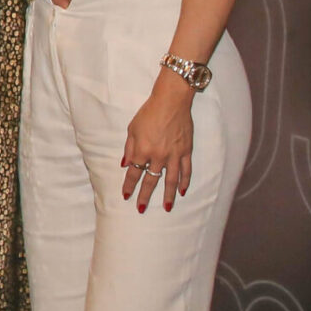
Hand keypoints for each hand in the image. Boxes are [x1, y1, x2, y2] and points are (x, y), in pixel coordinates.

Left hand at [121, 75, 195, 211]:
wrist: (171, 102)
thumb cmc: (149, 113)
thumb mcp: (132, 129)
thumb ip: (129, 149)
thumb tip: (124, 165)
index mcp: (142, 150)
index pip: (133, 173)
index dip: (129, 186)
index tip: (126, 196)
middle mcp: (158, 156)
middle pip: (151, 181)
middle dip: (145, 196)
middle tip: (141, 209)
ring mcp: (174, 155)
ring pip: (172, 180)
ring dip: (169, 195)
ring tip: (168, 207)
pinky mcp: (186, 151)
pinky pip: (186, 170)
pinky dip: (185, 181)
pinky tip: (183, 191)